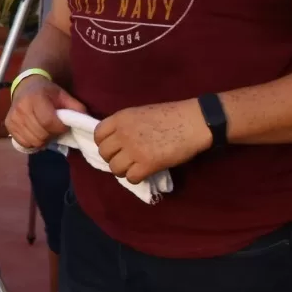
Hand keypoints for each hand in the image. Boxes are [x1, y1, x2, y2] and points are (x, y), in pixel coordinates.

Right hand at [5, 75, 85, 150]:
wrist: (26, 86)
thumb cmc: (47, 92)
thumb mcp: (63, 95)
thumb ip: (75, 108)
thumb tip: (84, 122)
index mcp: (35, 98)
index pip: (48, 122)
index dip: (59, 128)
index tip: (63, 126)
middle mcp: (21, 107)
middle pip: (40, 134)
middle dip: (51, 135)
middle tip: (54, 129)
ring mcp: (13, 117)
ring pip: (32, 141)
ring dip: (42, 140)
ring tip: (45, 131)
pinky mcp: (8, 125)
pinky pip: (22, 143)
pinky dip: (31, 142)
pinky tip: (36, 133)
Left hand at [93, 100, 211, 183]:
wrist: (193, 122)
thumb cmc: (171, 115)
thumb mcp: (141, 113)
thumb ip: (126, 125)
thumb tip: (118, 141)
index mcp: (120, 118)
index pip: (98, 135)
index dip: (104, 143)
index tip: (114, 147)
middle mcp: (123, 134)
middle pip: (104, 153)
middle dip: (113, 158)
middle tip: (125, 159)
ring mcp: (134, 150)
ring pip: (115, 168)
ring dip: (123, 170)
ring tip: (134, 167)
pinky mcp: (147, 164)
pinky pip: (131, 178)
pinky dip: (136, 178)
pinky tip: (144, 172)